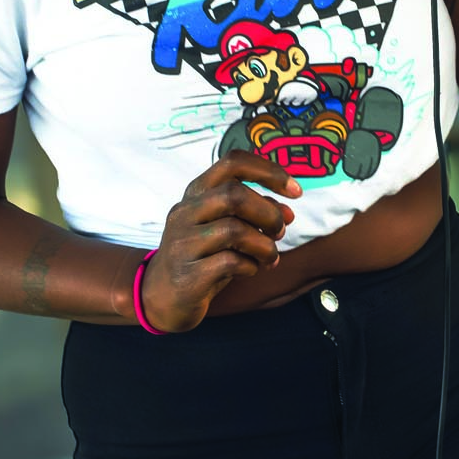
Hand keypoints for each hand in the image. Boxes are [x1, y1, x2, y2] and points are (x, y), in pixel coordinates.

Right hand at [137, 150, 300, 332]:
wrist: (162, 297)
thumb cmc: (203, 256)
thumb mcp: (226, 227)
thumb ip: (255, 213)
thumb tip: (287, 213)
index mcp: (197, 192)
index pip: (232, 162)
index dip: (269, 171)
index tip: (296, 191)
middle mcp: (185, 212)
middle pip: (234, 195)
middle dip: (268, 213)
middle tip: (280, 231)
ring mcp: (182, 243)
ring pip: (234, 230)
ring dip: (265, 245)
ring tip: (269, 256)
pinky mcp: (187, 275)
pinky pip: (230, 262)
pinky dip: (251, 265)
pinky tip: (250, 269)